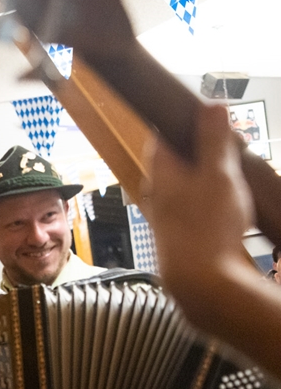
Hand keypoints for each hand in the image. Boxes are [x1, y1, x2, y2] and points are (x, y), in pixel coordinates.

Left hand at [141, 104, 254, 288]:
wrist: (201, 281)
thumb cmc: (208, 228)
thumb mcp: (219, 174)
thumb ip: (214, 141)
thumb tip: (212, 107)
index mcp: (160, 172)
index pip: (161, 135)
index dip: (183, 122)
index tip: (207, 117)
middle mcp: (155, 192)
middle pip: (175, 159)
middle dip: (200, 150)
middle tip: (230, 147)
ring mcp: (164, 215)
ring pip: (185, 184)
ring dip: (207, 176)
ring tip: (234, 177)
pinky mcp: (176, 233)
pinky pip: (192, 206)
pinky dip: (208, 199)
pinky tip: (227, 206)